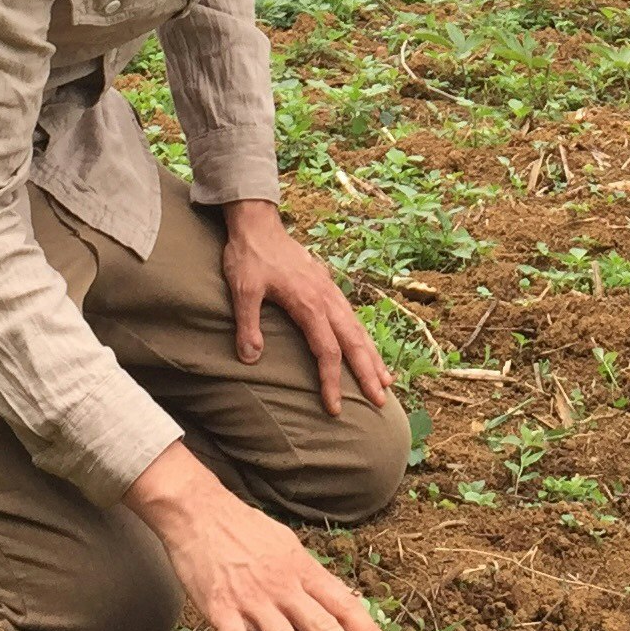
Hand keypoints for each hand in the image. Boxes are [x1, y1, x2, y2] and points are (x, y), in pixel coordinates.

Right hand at [127, 441, 391, 630]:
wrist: (198, 512)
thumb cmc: (244, 528)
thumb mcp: (287, 544)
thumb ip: (309, 574)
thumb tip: (337, 598)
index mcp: (302, 569)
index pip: (341, 602)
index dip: (365, 628)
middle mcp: (283, 586)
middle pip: (321, 623)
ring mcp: (253, 600)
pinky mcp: (221, 610)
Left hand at [219, 200, 393, 416]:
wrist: (257, 223)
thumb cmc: (249, 256)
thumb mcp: (243, 290)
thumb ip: (248, 325)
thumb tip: (251, 359)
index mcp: (309, 303)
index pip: (327, 351)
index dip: (332, 381)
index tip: (335, 407)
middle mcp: (326, 299)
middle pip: (354, 342)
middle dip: (367, 373)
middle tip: (381, 400)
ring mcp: (329, 291)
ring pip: (358, 328)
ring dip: (372, 356)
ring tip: (386, 380)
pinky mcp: (326, 286)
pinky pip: (351, 316)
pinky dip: (363, 336)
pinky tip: (366, 347)